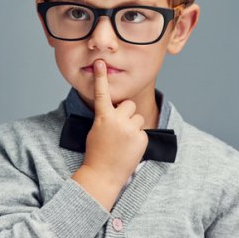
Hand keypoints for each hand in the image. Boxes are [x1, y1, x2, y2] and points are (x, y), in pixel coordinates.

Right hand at [82, 60, 148, 187]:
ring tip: (124, 139)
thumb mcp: (96, 130)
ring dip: (133, 125)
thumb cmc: (96, 152)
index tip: (100, 62)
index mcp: (102, 117)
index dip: (100, 77)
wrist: (103, 174)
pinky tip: (129, 147)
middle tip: (119, 128)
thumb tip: (116, 109)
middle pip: (128, 104)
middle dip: (125, 113)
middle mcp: (117, 120)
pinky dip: (137, 137)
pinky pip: (142, 130)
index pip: (101, 92)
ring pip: (137, 117)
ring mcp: (130, 129)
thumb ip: (106, 117)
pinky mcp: (142, 138)